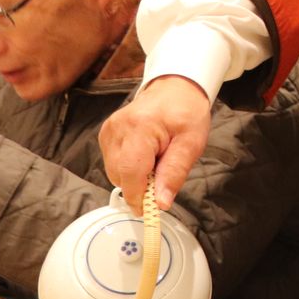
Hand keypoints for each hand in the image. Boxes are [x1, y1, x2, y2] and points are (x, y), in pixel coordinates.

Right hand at [99, 75, 210, 212]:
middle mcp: (117, 128)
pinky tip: (145, 156)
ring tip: (156, 160)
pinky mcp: (106, 134)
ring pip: (114, 173)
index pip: (130, 173)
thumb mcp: (192, 143)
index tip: (152, 210)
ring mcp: (108, 131)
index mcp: (140, 127)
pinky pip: (113, 164)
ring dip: (135, 177)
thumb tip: (160, 203)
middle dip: (141, 185)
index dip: (139, 197)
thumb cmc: (186, 112)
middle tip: (163, 173)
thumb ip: (175, 173)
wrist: (175, 88)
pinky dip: (129, 168)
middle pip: (120, 176)